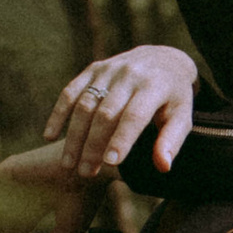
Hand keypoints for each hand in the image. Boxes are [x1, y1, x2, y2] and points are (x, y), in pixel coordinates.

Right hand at [50, 44, 199, 180]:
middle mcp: (129, 74)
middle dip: (93, 145)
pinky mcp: (93, 69)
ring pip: (85, 104)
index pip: (133, 115)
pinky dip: (58, 113)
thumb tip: (162, 167)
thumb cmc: (174, 98)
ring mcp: (108, 70)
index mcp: (154, 86)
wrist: (163, 59)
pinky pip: (71, 91)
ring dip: (74, 135)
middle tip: (85, 173)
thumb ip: (171, 142)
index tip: (109, 163)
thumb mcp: (182, 117)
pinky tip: (50, 136)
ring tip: (68, 164)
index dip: (121, 139)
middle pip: (105, 113)